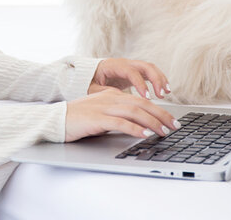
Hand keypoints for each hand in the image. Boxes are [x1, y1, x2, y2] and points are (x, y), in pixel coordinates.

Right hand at [65, 89, 179, 141]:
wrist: (56, 119)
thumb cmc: (77, 119)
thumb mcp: (101, 113)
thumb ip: (117, 114)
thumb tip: (136, 124)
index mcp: (112, 95)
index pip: (141, 101)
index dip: (159, 110)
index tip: (171, 120)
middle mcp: (110, 98)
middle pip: (142, 105)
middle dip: (161, 115)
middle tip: (175, 126)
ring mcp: (104, 107)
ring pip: (135, 112)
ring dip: (152, 122)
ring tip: (164, 131)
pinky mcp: (97, 118)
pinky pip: (120, 122)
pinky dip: (135, 128)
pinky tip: (144, 134)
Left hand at [89, 58, 169, 98]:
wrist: (92, 73)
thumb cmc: (91, 82)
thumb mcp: (93, 89)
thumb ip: (102, 94)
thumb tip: (114, 101)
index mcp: (114, 66)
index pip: (131, 72)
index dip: (140, 84)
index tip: (147, 97)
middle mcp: (125, 63)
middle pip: (145, 66)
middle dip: (156, 80)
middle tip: (161, 94)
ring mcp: (132, 66)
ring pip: (151, 68)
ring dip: (160, 79)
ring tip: (166, 93)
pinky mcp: (137, 71)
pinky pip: (151, 73)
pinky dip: (159, 81)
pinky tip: (165, 91)